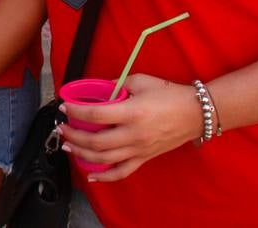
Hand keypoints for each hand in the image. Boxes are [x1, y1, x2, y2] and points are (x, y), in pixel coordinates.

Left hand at [58, 73, 203, 181]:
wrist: (196, 113)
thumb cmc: (169, 93)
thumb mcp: (140, 80)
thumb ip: (115, 85)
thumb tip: (96, 89)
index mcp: (132, 112)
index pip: (95, 114)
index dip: (75, 111)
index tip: (64, 107)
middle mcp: (134, 134)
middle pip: (95, 141)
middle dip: (73, 135)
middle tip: (61, 127)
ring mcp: (139, 149)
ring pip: (104, 159)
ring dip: (82, 153)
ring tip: (68, 144)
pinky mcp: (145, 158)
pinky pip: (122, 171)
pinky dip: (105, 177)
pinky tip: (90, 175)